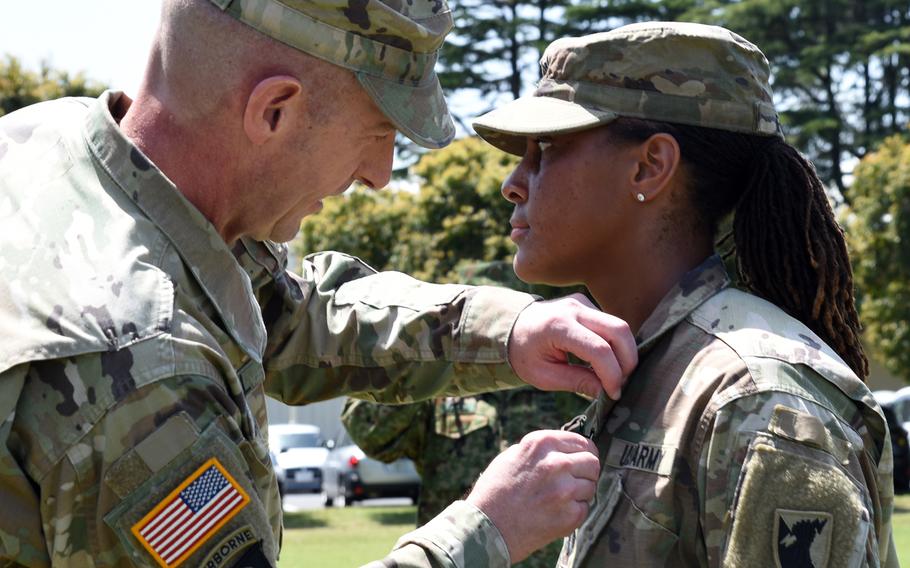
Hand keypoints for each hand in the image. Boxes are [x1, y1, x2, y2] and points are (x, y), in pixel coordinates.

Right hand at [466, 430, 599, 562]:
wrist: (487, 527)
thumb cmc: (495, 490)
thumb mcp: (512, 456)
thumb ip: (540, 450)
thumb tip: (563, 449)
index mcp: (541, 443)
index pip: (582, 442)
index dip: (583, 452)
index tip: (581, 460)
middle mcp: (556, 463)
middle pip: (592, 463)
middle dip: (586, 471)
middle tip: (574, 480)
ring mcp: (565, 490)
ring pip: (591, 486)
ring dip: (580, 492)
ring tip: (558, 499)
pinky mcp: (570, 515)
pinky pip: (584, 508)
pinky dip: (574, 511)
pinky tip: (555, 512)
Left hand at [509, 293, 636, 398]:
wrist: (512, 326)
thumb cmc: (525, 354)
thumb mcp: (544, 376)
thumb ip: (577, 382)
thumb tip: (607, 391)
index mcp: (558, 327)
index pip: (599, 349)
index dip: (613, 374)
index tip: (614, 394)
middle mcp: (573, 309)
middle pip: (619, 330)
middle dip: (628, 360)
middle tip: (621, 383)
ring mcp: (581, 302)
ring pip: (619, 326)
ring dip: (624, 353)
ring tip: (613, 375)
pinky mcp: (587, 303)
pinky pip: (611, 324)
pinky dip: (615, 345)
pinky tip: (605, 362)